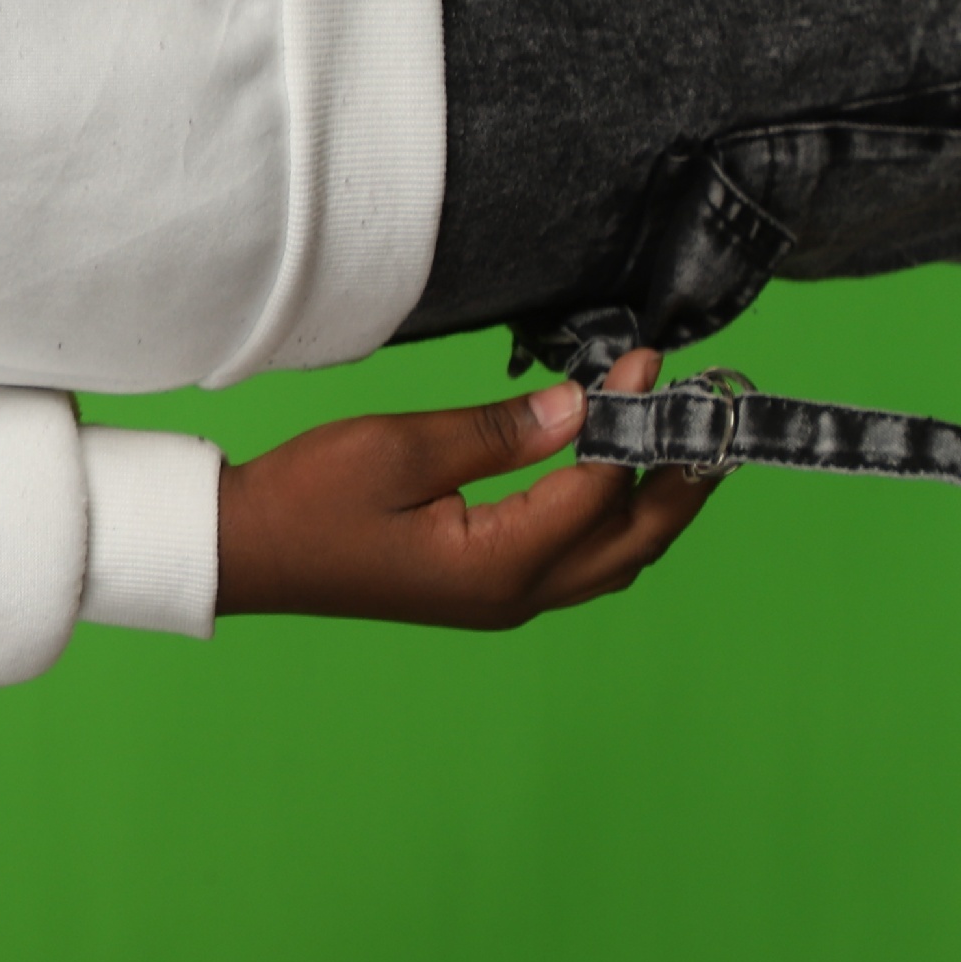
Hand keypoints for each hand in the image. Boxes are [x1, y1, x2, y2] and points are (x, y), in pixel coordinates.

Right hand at [215, 346, 717, 627]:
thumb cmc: (309, 495)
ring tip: (686, 448)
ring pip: (617, 560)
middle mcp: (519, 594)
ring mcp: (505, 600)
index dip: (630, 419)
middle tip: (713, 416)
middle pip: (634, 540)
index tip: (646, 361)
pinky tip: (617, 486)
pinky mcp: (488, 592)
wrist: (247, 550)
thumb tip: (580, 407)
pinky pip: (584, 565)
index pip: (597, 486)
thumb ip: (498, 431)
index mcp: (500, 562)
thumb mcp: (398, 448)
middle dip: (682, 479)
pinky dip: (618, 524)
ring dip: (658, 506)